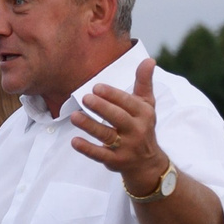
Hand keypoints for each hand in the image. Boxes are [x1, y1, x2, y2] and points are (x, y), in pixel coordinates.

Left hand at [71, 58, 168, 195]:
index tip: (96, 87)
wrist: (148, 163)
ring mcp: (126, 147)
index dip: (113, 95)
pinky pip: (100, 155)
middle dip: (102, 108)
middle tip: (85, 98)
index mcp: (144, 114)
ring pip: (107, 135)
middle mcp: (137, 130)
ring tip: (75, 116)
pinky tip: (74, 141)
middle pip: (118, 118)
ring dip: (90, 126)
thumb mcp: (147, 105)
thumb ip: (144, 83)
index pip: (128, 103)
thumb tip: (149, 60)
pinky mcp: (115, 161)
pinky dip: (87, 149)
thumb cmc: (142, 126)